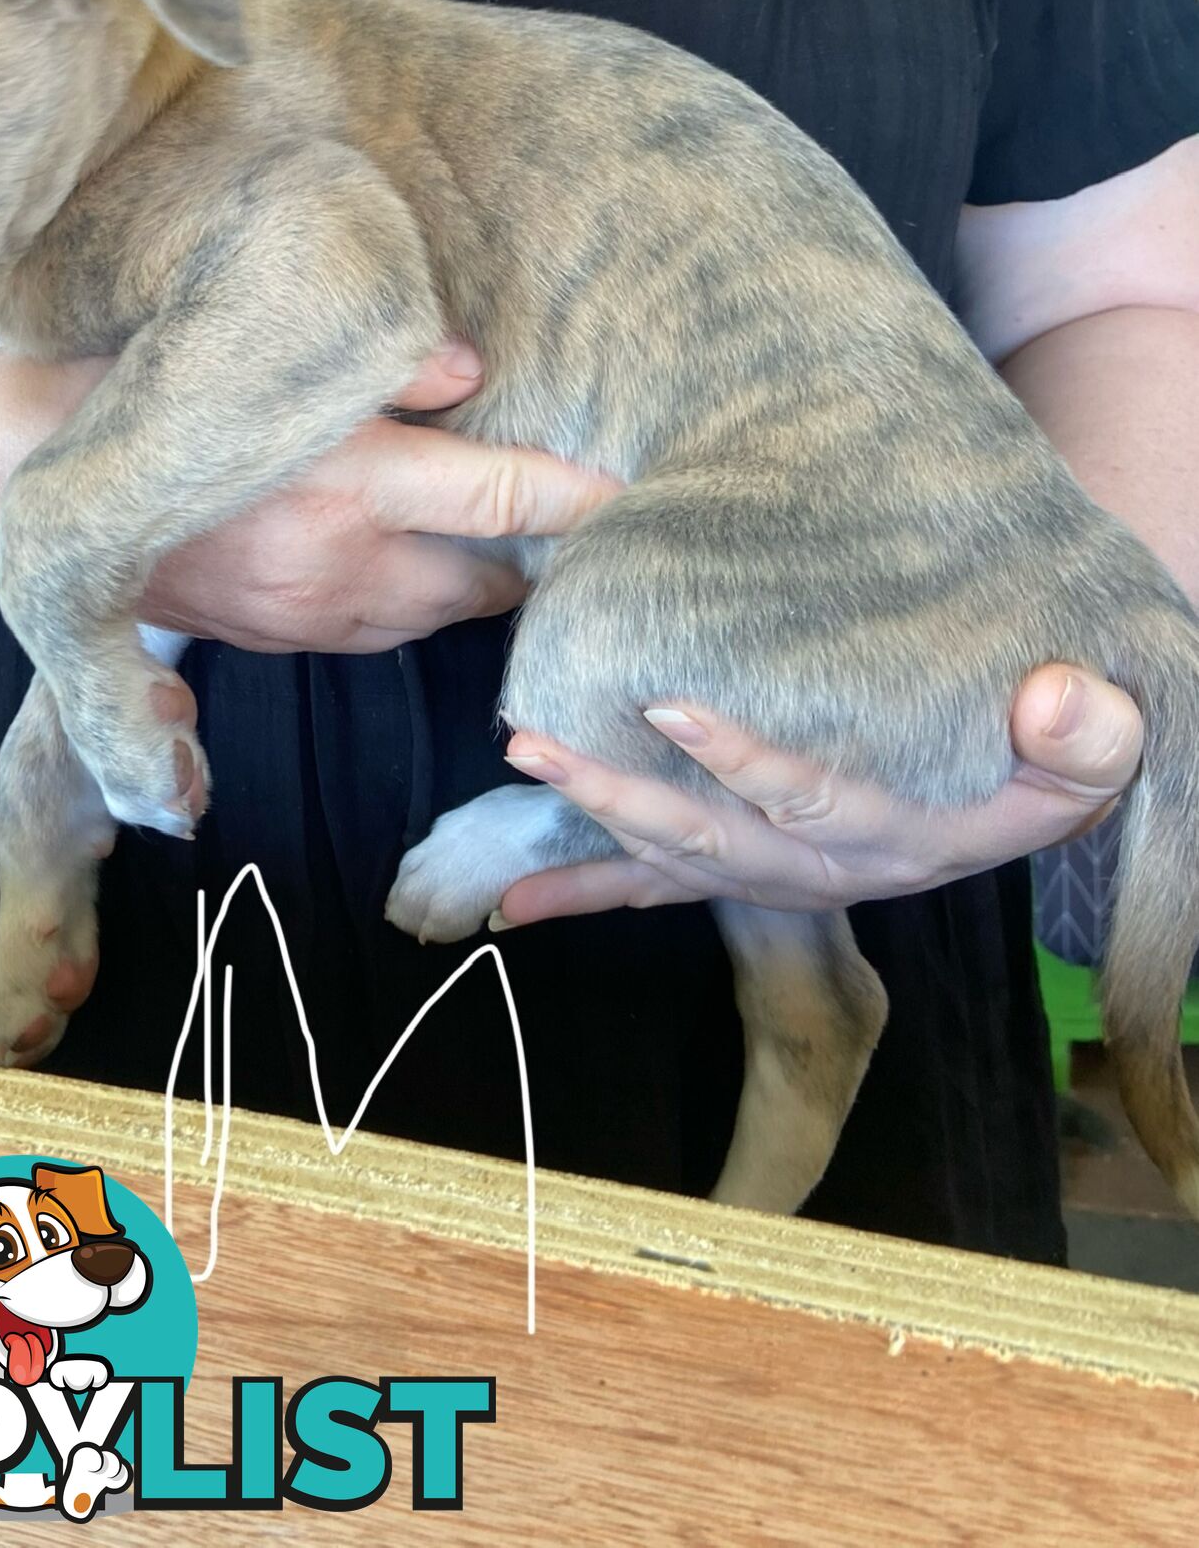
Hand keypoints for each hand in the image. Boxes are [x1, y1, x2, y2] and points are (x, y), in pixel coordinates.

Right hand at [141, 344, 619, 653]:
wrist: (28, 483)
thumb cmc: (144, 391)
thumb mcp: (256, 352)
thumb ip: (382, 366)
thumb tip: (470, 371)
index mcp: (349, 481)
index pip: (503, 498)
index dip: (579, 499)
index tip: (634, 496)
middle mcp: (340, 563)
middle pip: (486, 584)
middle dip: (527, 559)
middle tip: (555, 520)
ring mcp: (307, 615)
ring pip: (434, 619)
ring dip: (465, 586)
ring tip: (484, 539)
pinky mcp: (275, 643)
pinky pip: (374, 636)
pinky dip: (405, 606)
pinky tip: (401, 564)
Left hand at [499, 664, 1144, 921]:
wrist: (1004, 808)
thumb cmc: (1034, 773)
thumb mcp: (1084, 761)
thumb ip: (1087, 739)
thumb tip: (1063, 695)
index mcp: (894, 835)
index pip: (809, 800)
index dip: (742, 759)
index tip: (670, 703)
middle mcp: (821, 869)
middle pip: (709, 835)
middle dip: (619, 790)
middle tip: (540, 740)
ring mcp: (771, 877)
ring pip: (670, 855)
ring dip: (589, 813)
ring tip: (522, 760)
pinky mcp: (740, 878)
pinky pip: (654, 894)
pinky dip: (583, 892)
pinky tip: (514, 904)